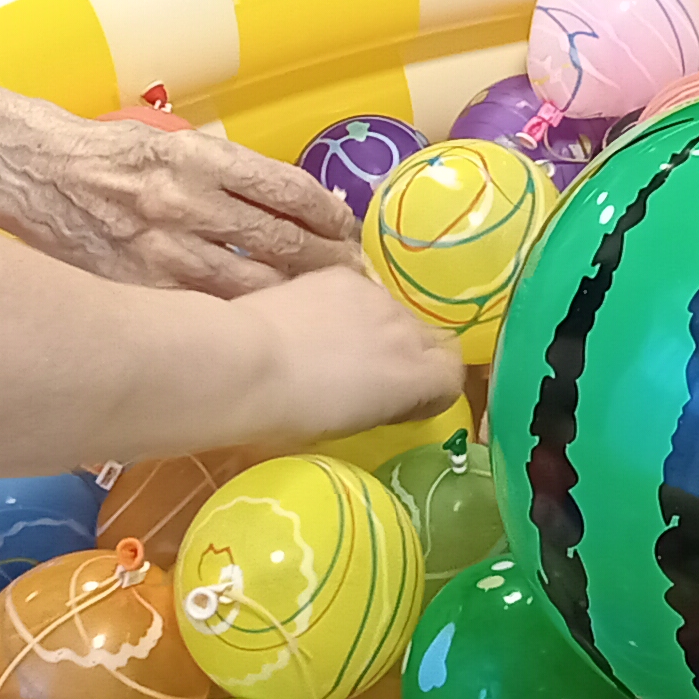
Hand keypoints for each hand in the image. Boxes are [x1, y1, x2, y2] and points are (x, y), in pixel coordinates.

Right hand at [1, 108, 364, 293]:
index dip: (329, 217)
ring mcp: (161, 250)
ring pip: (248, 285)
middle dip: (325, 265)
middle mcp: (186, 203)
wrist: (33, 170)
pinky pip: (202, 310)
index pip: (288, 192)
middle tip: (353, 279)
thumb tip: (296, 204)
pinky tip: (262, 329)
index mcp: (200, 159)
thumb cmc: (108, 153)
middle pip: (280, 242)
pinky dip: (239, 321)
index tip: (348, 232)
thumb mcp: (175, 144)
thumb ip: (230, 173)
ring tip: (322, 311)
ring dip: (293, 299)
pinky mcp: (137, 285)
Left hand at [230, 265, 464, 445]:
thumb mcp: (352, 424)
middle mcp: (408, 332)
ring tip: (335, 346)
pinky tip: (314, 319)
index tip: (403, 403)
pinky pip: (361, 290)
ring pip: (394, 312)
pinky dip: (346, 306)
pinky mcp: (343, 274)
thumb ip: (385, 403)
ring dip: (377, 329)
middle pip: (430, 340)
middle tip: (367, 376)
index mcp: (416, 378)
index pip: (453, 375)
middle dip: (408, 357)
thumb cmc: (291, 416)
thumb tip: (385, 395)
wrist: (245, 365)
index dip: (431, 390)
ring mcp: (377, 298)